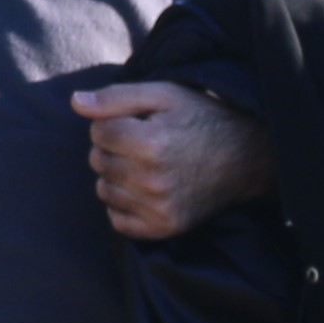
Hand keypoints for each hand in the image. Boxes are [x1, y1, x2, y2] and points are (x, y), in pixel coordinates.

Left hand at [75, 81, 272, 240]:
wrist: (247, 156)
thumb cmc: (202, 119)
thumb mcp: (164, 95)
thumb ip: (115, 98)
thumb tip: (76, 102)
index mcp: (150, 143)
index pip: (97, 132)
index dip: (113, 122)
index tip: (137, 122)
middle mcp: (152, 180)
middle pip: (97, 161)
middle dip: (113, 148)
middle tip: (143, 142)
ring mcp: (158, 208)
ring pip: (104, 190)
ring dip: (116, 176)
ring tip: (145, 165)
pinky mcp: (164, 228)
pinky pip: (117, 220)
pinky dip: (124, 204)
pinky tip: (145, 189)